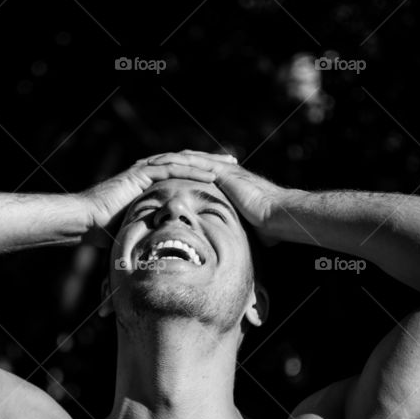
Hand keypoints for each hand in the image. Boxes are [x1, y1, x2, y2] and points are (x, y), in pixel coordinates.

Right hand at [80, 156, 222, 246]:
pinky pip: (171, 169)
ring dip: (207, 162)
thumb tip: (167, 252)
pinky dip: (192, 170)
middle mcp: (150, 173)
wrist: (87, 221)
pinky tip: (211, 173)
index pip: (183, 174)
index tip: (225, 177)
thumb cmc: (107, 230)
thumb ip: (154, 234)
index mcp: (152, 184)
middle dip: (211, 161)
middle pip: (187, 163)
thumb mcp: (139, 231)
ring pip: (183, 162)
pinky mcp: (140, 174)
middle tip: (234, 161)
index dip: (204, 174)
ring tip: (229, 164)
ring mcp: (144, 171)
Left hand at [143, 151, 286, 244]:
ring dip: (163, 161)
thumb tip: (229, 258)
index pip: (192, 176)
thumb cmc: (268, 228)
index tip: (154, 182)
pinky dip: (174, 161)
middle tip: (141, 168)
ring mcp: (220, 170)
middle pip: (185, 164)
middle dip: (163, 165)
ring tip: (143, 164)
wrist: (278, 216)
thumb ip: (233, 238)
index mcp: (222, 185)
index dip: (173, 178)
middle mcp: (220, 173)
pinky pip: (193, 162)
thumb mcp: (243, 232)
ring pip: (185, 160)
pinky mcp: (221, 171)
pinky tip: (157, 163)